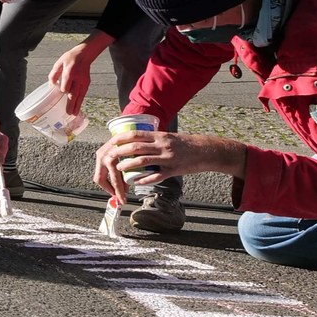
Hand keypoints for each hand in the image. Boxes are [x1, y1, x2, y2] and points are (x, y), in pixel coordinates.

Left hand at [56, 35, 108, 115]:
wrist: (84, 54)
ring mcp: (84, 81)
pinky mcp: (87, 83)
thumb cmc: (69, 58)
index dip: (64, 89)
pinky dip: (80, 101)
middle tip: (68, 113)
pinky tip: (78, 108)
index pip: (67, 82)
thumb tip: (51, 85)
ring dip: (77, 105)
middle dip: (71, 103)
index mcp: (70, 71)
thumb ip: (54, 74)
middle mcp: (78, 77)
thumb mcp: (59, 63)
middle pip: (74, 92)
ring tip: (74, 114)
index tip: (62, 93)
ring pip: (80, 95)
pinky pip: (83, 94)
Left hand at [93, 125, 245, 199]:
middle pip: (137, 147)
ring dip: (129, 165)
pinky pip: (156, 176)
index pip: (136, 134)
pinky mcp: (174, 170)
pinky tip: (136, 182)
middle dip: (121, 152)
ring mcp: (168, 158)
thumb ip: (154, 139)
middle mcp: (163, 145)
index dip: (122, 138)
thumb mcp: (168, 137)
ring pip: (144, 161)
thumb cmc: (185, 144)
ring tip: (119, 168)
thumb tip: (136, 141)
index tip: (111, 142)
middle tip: (110, 156)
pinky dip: (144, 179)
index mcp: (160, 136)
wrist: (205, 151)